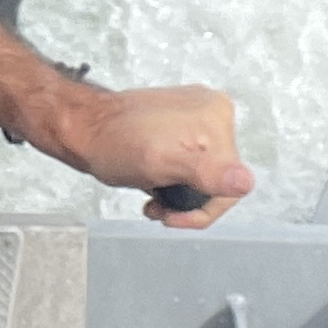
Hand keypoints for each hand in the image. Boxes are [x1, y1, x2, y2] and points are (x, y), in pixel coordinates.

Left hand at [42, 82, 253, 224]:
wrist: (83, 127)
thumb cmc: (111, 143)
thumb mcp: (160, 164)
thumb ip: (205, 173)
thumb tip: (244, 181)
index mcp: (215, 117)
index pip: (231, 181)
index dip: (203, 208)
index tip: (173, 215)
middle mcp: (212, 112)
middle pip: (219, 177)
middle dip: (189, 200)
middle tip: (158, 205)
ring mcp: (197, 116)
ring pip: (204, 172)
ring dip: (180, 191)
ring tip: (153, 192)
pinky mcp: (182, 122)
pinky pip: (192, 160)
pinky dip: (175, 176)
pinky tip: (154, 179)